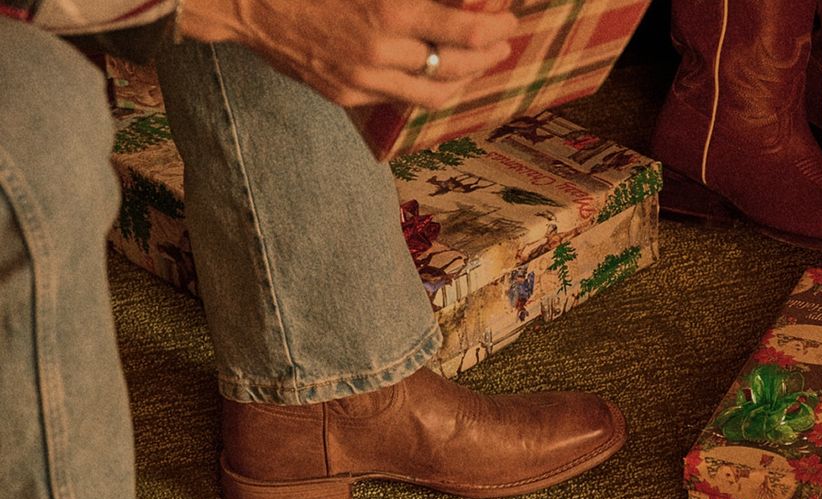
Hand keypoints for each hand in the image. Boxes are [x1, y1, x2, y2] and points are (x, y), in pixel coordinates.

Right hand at [177, 0, 520, 107]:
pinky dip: (429, 87)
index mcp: (390, 10)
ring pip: (436, 92)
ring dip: (466, 78)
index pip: (466, 30)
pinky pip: (402, 98)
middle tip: (502, 41)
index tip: (509, 19)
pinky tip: (439, 75)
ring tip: (480, 63)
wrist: (245, 1)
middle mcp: (381, 51)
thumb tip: (455, 1)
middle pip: (459, 66)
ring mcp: (363, 79)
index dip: (496, 27)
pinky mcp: (346, 95)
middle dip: (489, 54)